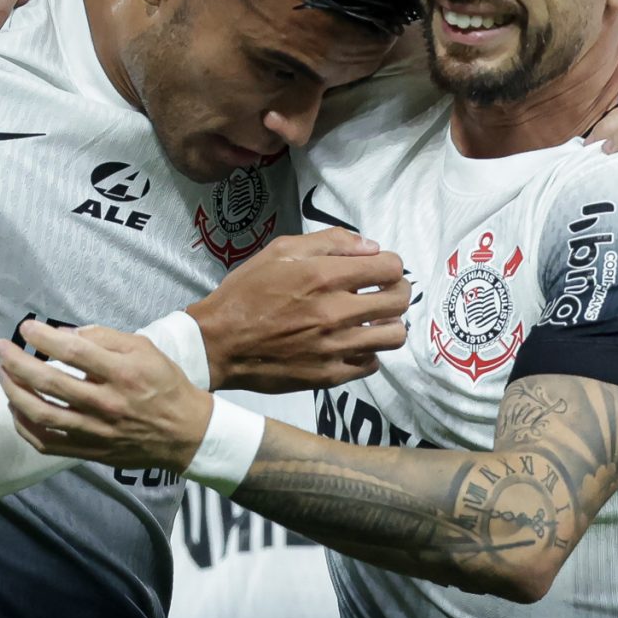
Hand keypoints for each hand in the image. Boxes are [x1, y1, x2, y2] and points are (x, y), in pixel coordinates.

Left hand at [0, 323, 211, 468]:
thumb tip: (66, 333)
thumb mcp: (144, 349)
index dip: (44, 337)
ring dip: (14, 393)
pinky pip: (48, 443)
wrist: (185, 433)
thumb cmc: (164, 385)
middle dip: (17, 362)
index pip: (73, 351)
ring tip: (2, 375)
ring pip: (43, 414)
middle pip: (50, 382)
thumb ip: (105, 337)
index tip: (26, 328)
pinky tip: (16, 409)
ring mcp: (97, 431)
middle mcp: (107, 403)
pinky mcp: (91, 451)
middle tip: (1, 348)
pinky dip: (25, 427)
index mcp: (122, 374)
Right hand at [187, 228, 409, 390]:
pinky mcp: (330, 375)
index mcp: (324, 277)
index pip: (390, 267)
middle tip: (382, 291)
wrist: (218, 343)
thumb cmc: (246, 293)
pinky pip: (371, 364)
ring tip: (371, 320)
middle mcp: (336, 313)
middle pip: (399, 301)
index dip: (390, 264)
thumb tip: (370, 246)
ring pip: (394, 336)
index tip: (379, 268)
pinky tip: (350, 343)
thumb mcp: (280, 251)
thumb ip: (329, 242)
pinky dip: (367, 352)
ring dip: (388, 324)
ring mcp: (335, 348)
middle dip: (397, 290)